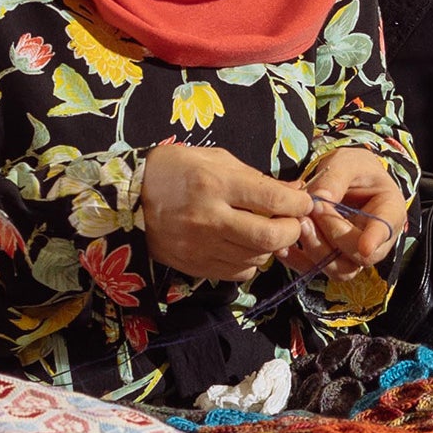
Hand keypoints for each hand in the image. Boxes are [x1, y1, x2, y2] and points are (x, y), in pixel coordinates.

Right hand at [139, 143, 312, 282]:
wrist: (129, 198)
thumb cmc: (175, 170)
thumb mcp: (215, 160)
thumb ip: (256, 178)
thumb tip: (294, 191)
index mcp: (215, 183)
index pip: (273, 199)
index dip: (298, 202)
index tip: (303, 201)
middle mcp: (210, 218)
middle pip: (270, 237)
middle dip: (292, 230)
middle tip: (292, 222)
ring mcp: (202, 247)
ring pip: (258, 258)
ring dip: (271, 247)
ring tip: (265, 231)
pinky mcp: (196, 266)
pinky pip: (239, 273)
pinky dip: (250, 261)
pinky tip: (243, 246)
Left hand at [280, 147, 407, 280]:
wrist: (345, 178)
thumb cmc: (353, 168)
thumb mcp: (347, 163)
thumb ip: (336, 177)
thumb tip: (319, 199)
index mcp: (389, 212)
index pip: (385, 231)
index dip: (375, 240)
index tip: (364, 246)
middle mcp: (376, 240)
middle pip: (359, 257)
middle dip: (333, 238)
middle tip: (311, 213)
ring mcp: (353, 253)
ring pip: (339, 269)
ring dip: (315, 250)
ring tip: (299, 223)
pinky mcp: (332, 258)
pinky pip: (316, 269)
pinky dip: (298, 261)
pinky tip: (284, 246)